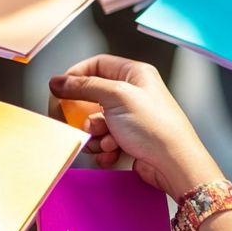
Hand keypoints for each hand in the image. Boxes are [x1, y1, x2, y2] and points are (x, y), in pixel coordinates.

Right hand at [49, 55, 222, 197]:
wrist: (174, 165)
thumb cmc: (155, 128)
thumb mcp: (116, 97)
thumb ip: (84, 86)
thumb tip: (58, 81)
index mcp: (135, 75)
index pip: (97, 65)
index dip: (76, 76)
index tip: (60, 89)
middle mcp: (133, 94)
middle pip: (92, 96)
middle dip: (83, 113)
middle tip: (74, 122)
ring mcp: (130, 118)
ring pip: (95, 121)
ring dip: (94, 134)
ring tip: (106, 141)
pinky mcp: (128, 140)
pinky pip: (103, 140)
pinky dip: (103, 148)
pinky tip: (112, 152)